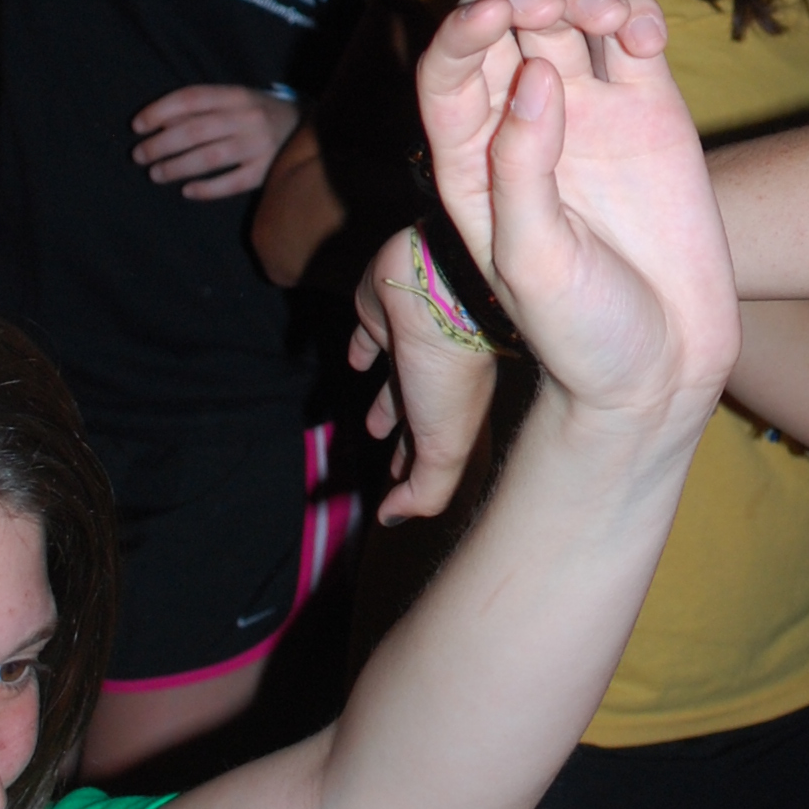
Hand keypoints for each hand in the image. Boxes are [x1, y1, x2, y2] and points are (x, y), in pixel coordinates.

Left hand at [132, 85, 303, 200]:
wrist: (313, 130)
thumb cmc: (261, 115)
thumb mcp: (236, 101)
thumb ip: (203, 108)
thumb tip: (161, 124)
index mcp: (237, 95)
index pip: (191, 98)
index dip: (159, 111)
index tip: (137, 125)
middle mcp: (248, 118)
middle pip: (195, 131)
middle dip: (160, 144)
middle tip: (138, 155)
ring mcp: (259, 146)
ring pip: (210, 158)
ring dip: (177, 167)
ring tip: (155, 174)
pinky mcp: (267, 171)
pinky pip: (232, 183)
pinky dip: (207, 189)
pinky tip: (187, 191)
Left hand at [351, 229, 501, 523]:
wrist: (442, 289)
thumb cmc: (449, 369)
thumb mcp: (444, 446)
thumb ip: (424, 490)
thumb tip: (392, 520)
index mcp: (452, 408)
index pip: (430, 446)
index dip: (415, 466)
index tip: (400, 481)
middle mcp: (433, 377)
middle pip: (413, 414)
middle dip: (402, 435)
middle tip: (386, 453)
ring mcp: (408, 342)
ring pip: (394, 379)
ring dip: (384, 400)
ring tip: (373, 423)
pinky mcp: (381, 310)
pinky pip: (369, 334)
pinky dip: (362, 349)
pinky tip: (356, 359)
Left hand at [416, 0, 736, 425]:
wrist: (662, 366)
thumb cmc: (580, 332)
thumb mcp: (533, 262)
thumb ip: (524, 169)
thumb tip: (536, 74)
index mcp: (471, 161)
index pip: (448, 74)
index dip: (461, 31)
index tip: (492, 12)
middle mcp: (524, 126)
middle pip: (504, 29)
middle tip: (548, 6)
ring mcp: (590, 114)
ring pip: (569, 20)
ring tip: (607, 16)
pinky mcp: (650, 112)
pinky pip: (634, 42)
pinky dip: (636, 17)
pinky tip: (643, 31)